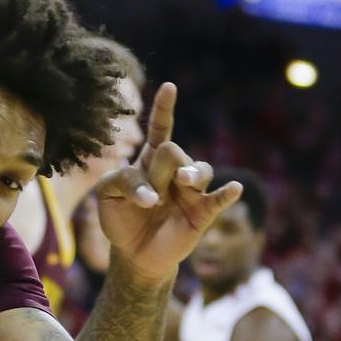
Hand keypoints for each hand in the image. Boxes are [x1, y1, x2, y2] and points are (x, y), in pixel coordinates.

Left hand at [95, 83, 241, 281]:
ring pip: (201, 168)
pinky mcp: (203, 212)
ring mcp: (191, 191)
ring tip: (183, 182)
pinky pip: (219, 199)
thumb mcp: (106, 194)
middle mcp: (175, 171)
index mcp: (150, 161)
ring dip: (190, 175)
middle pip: (174, 152)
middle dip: (158, 171)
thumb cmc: (120, 218)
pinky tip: (234, 189)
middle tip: (149, 198)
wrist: (134, 254)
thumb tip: (154, 195)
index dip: (164, 108)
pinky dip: (227, 193)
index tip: (169, 87)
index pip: (161, 129)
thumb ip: (123, 181)